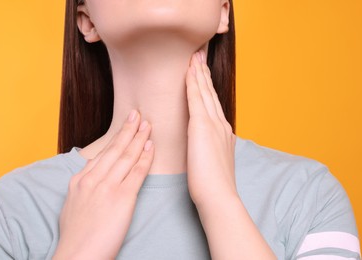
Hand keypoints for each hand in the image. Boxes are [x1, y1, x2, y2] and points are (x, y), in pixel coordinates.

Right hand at [53, 110, 153, 259]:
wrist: (77, 254)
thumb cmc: (75, 236)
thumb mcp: (72, 206)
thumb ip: (83, 188)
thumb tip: (89, 177)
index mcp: (80, 180)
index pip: (102, 154)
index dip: (115, 139)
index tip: (124, 127)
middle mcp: (92, 179)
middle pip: (114, 149)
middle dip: (128, 130)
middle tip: (138, 114)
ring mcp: (106, 187)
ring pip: (126, 156)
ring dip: (139, 138)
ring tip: (147, 124)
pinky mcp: (121, 198)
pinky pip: (136, 172)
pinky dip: (145, 158)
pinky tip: (151, 147)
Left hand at [185, 51, 236, 210]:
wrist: (219, 196)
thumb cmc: (213, 185)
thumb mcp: (213, 161)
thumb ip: (210, 148)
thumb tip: (206, 145)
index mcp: (222, 132)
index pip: (212, 103)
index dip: (207, 86)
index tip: (201, 72)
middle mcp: (220, 124)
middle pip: (210, 93)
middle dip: (203, 73)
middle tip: (199, 55)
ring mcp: (213, 124)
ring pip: (204, 92)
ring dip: (199, 73)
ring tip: (195, 56)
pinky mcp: (202, 127)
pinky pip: (196, 99)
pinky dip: (193, 83)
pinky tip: (189, 71)